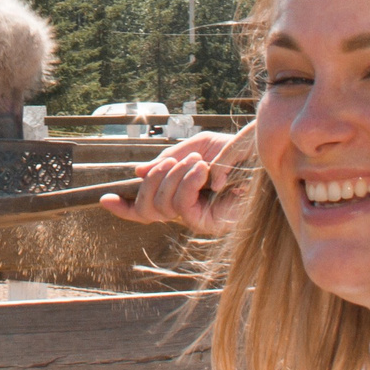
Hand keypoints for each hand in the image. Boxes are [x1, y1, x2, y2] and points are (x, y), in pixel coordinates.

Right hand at [100, 128, 248, 233]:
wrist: (264, 157)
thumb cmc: (237, 152)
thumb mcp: (197, 147)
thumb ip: (169, 159)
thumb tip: (138, 172)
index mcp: (179, 193)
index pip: (145, 209)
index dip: (124, 208)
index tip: (105, 199)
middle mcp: (185, 209)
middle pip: (147, 209)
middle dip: (151, 182)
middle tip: (171, 162)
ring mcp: (196, 218)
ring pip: (162, 206)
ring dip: (173, 177)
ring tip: (197, 162)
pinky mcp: (207, 223)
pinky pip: (181, 205)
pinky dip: (186, 182)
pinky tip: (201, 169)